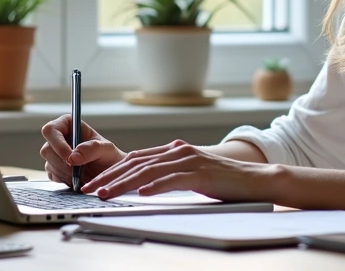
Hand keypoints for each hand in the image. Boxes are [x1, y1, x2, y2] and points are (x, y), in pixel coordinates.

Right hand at [39, 114, 126, 186]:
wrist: (108, 174)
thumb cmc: (108, 156)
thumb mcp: (106, 149)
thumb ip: (92, 149)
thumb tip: (72, 157)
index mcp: (68, 124)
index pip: (50, 130)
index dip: (57, 144)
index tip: (70, 158)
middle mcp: (58, 138)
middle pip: (46, 150)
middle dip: (63, 164)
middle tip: (79, 172)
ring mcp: (54, 154)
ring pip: (48, 164)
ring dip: (66, 173)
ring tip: (83, 175)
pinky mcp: (54, 168)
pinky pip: (52, 175)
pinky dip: (65, 180)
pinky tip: (77, 178)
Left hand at [85, 139, 274, 201]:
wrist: (254, 180)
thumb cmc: (222, 182)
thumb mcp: (190, 175)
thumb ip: (169, 174)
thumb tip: (143, 185)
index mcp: (174, 150)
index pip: (136, 158)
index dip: (113, 170)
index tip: (94, 183)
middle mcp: (179, 151)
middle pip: (137, 163)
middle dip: (110, 177)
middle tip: (90, 189)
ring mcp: (190, 160)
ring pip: (149, 171)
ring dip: (124, 183)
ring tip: (107, 193)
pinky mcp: (202, 173)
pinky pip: (174, 180)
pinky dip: (156, 186)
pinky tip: (142, 193)